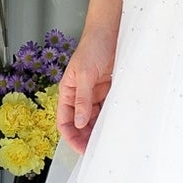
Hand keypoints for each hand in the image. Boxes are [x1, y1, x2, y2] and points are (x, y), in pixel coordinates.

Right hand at [57, 24, 116, 153]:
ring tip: (109, 141)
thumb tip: (80, 122)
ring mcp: (95, 95)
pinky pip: (108, 110)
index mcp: (68, 92)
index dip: (71, 137)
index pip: (65, 121)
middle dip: (86, 138)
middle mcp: (80, 96)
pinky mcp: (109, 92)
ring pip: (95, 120)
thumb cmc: (93, 47)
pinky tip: (117, 126)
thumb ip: (82, 99)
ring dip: (100, 130)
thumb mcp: (84, 73)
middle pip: (80, 124)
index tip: (81, 149)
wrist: (111, 32)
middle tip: (98, 150)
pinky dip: (111, 119)